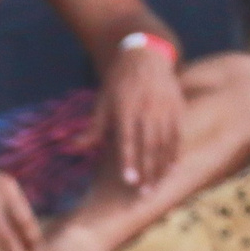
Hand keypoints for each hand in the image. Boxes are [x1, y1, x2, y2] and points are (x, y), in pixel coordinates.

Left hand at [97, 45, 183, 190]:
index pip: (128, 140)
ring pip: (166, 143)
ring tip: (156, 186)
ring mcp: (165, 108)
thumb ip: (92, 128)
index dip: (129, 161)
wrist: (146, 57)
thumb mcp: (102, 102)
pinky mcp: (177, 107)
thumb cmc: (118, 84)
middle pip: (149, 145)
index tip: (129, 181)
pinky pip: (178, 134)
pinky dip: (175, 152)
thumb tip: (71, 148)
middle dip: (147, 171)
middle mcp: (148, 110)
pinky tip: (172, 169)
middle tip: (143, 193)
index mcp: (126, 109)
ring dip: (161, 167)